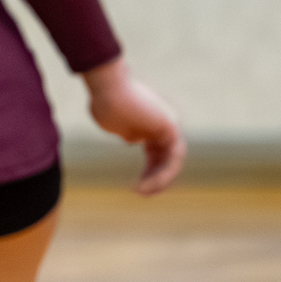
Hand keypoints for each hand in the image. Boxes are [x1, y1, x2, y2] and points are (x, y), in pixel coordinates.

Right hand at [82, 58, 184, 194]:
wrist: (108, 88)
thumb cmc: (106, 103)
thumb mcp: (114, 123)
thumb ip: (125, 131)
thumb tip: (133, 140)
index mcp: (152, 123)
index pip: (157, 153)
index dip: (149, 172)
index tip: (135, 187)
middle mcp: (165, 124)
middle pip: (167, 158)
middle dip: (155, 179)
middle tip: (141, 193)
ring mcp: (170, 125)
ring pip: (172, 161)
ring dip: (159, 180)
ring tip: (142, 192)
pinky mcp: (171, 128)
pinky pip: (174, 158)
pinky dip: (163, 173)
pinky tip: (147, 184)